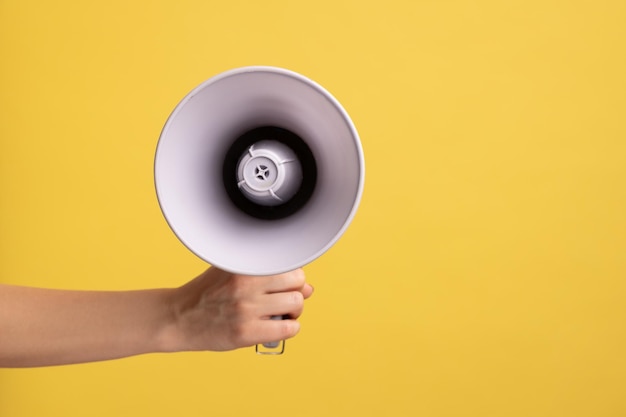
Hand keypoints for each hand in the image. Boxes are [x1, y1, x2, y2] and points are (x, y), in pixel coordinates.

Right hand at [164, 267, 313, 351]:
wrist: (179, 317)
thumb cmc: (208, 293)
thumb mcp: (232, 271)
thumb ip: (267, 274)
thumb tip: (308, 287)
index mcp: (244, 265)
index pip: (290, 264)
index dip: (292, 276)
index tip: (285, 284)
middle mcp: (246, 284)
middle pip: (298, 283)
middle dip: (296, 292)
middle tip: (284, 300)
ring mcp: (246, 308)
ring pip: (296, 304)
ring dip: (293, 312)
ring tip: (280, 314)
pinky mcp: (246, 332)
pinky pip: (288, 329)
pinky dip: (289, 329)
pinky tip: (277, 327)